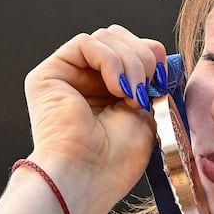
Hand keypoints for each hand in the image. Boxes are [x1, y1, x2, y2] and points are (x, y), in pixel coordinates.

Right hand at [22, 25, 166, 208]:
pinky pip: (86, 43)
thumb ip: (150, 78)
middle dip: (142, 57)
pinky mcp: (49, 74)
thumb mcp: (147, 110)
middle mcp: (86, 80)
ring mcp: (67, 75)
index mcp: (109, 90)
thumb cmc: (118, 158)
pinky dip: (110, 61)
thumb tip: (159, 50)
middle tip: (146, 89)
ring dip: (130, 62)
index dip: (151, 55)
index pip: (132, 48)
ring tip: (132, 95)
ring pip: (106, 37)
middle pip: (119, 37)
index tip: (164, 78)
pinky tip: (116, 88)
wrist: (90, 177)